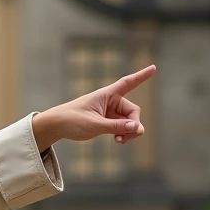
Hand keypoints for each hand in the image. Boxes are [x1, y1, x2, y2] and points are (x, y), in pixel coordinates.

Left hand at [31, 65, 155, 152]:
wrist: (55, 126)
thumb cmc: (71, 120)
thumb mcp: (94, 125)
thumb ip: (116, 127)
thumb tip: (137, 127)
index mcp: (106, 95)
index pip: (127, 83)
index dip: (141, 76)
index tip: (154, 67)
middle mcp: (110, 101)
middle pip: (133, 111)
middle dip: (134, 124)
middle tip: (126, 137)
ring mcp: (109, 112)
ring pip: (130, 121)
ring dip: (129, 131)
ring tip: (120, 141)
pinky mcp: (107, 121)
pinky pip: (123, 127)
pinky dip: (123, 134)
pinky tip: (119, 141)